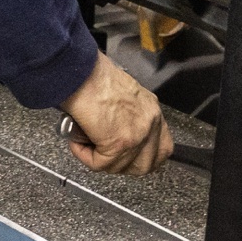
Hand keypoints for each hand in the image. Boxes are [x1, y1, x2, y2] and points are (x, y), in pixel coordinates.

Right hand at [60, 53, 171, 174]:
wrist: (81, 72)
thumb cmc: (93, 76)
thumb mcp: (121, 95)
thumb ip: (128, 116)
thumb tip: (117, 134)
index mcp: (151, 110)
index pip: (162, 146)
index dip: (144, 157)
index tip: (128, 157)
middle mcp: (150, 122)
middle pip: (146, 164)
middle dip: (123, 166)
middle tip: (104, 156)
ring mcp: (138, 134)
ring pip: (121, 167)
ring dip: (100, 160)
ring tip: (86, 142)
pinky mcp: (120, 144)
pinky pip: (100, 164)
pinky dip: (85, 156)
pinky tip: (78, 142)